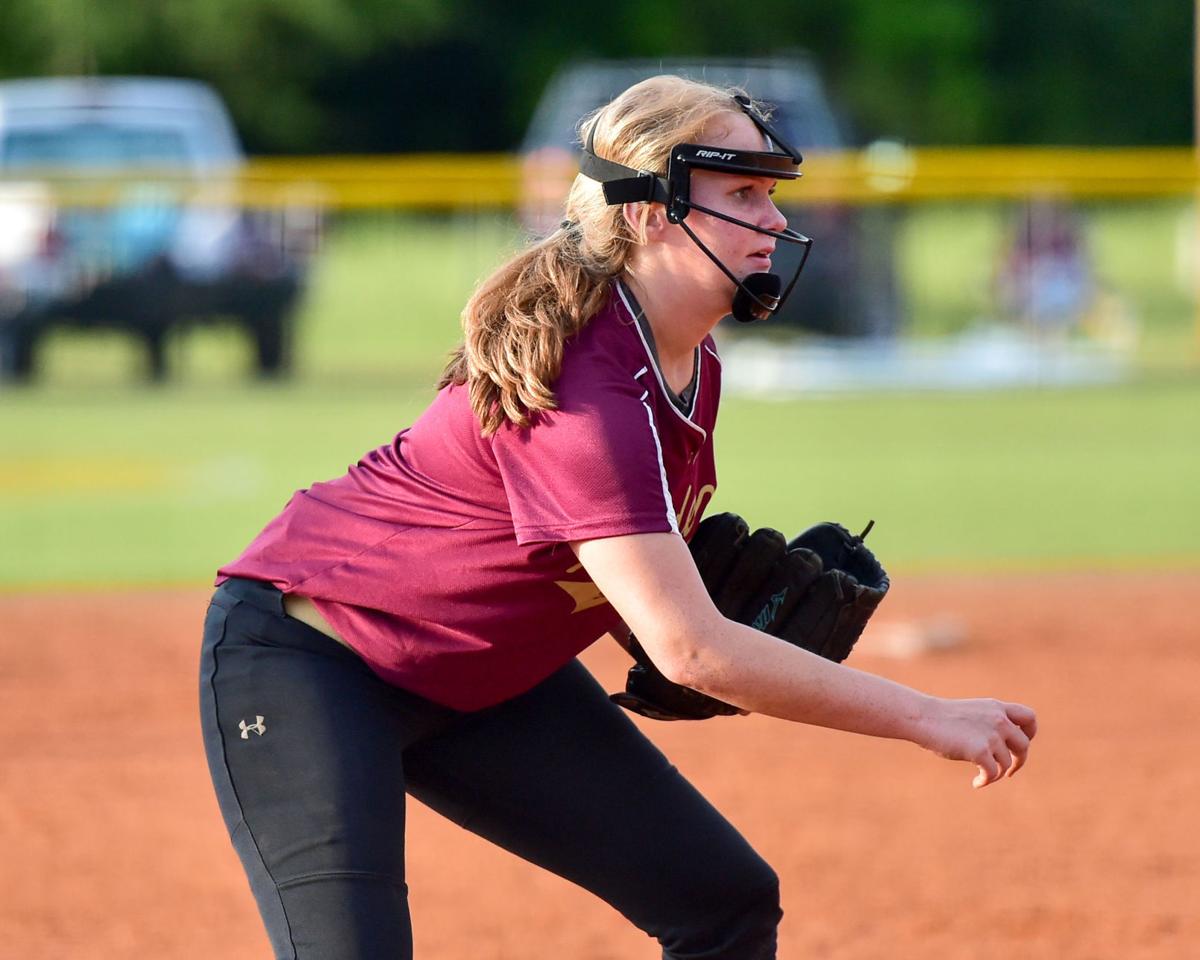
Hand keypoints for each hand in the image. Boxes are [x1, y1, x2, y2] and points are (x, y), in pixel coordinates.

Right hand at [916, 697, 1037, 788]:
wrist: (923, 717)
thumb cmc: (940, 718)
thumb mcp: (972, 714)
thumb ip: (989, 724)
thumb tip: (1003, 749)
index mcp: (996, 707)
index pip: (1029, 717)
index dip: (1030, 733)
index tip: (1019, 744)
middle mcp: (998, 719)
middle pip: (1024, 744)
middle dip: (1019, 760)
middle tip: (1009, 770)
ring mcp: (990, 735)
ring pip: (1006, 763)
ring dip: (997, 774)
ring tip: (983, 777)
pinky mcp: (980, 750)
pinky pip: (992, 773)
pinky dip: (986, 781)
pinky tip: (976, 783)